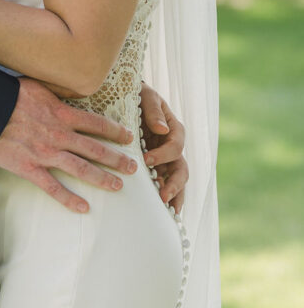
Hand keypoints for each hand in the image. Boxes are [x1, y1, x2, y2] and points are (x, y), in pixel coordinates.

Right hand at [0, 79, 136, 213]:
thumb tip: (67, 87)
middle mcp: (59, 134)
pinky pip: (53, 187)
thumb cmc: (7, 93)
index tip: (129, 137)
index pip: (96, 123)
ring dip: (102, 178)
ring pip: (81, 169)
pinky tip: (84, 208)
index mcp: (61, 113)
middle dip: (117, 158)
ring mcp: (45, 153)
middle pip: (95, 148)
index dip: (115, 131)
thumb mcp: (36, 84)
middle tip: (134, 167)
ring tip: (118, 186)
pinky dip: (69, 199)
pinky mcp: (29, 168)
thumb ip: (54, 92)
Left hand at [139, 83, 187, 212]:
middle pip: (181, 170)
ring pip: (175, 182)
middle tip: (163, 197)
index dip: (163, 155)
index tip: (146, 160)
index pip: (175, 147)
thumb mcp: (146, 97)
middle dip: (174, 185)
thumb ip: (154, 111)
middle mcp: (173, 147)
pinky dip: (163, 196)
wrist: (127, 99)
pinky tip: (160, 211)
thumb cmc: (138, 95)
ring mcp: (165, 159)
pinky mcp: (155, 167)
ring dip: (173, 197)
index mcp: (174, 130)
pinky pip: (162, 184)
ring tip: (166, 212)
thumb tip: (162, 129)